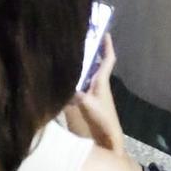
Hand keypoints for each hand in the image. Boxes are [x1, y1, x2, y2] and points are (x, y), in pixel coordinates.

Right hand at [69, 35, 125, 152]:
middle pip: (97, 62)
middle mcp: (98, 82)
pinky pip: (81, 81)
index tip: (105, 32)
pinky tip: (65, 73)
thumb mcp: (88, 105)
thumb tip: (63, 84)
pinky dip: (76, 74)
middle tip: (82, 37)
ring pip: (89, 71)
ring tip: (71, 50)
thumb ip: (76, 94)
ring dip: (83, 61)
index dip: (107, 46)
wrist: (107, 138)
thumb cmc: (102, 119)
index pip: (108, 59)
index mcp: (101, 81)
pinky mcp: (87, 99)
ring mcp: (93, 90)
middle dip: (92, 49)